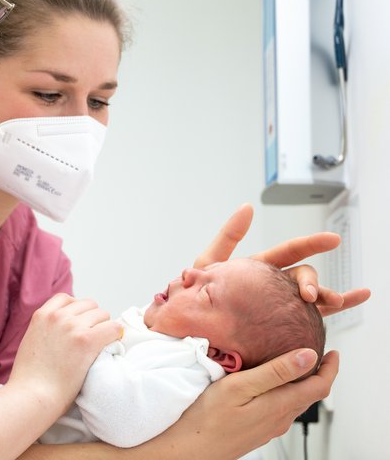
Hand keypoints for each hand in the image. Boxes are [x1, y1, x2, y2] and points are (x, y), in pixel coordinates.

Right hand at [8, 294, 121, 415]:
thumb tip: (61, 332)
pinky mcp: (87, 340)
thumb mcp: (31, 342)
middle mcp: (58, 316)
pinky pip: (113, 328)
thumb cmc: (31, 378)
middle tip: (94, 338)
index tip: (81, 324)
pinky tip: (112, 346)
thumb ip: (46, 330)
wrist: (33, 395)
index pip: (67, 299)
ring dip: (104, 328)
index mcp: (42, 315)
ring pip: (102, 314)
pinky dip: (116, 335)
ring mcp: (72, 326)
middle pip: (88, 305)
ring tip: (101, 345)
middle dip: (93, 319)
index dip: (77, 311)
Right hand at [149, 348, 337, 458]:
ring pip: (294, 403)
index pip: (320, 387)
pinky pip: (280, 409)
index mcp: (280, 405)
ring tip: (294, 364)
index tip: (333, 353)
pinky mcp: (257, 430)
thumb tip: (309, 356)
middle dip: (317, 374)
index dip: (330, 368)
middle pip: (309, 395)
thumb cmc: (208, 418)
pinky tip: (270, 386)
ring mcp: (269, 427)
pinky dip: (285, 393)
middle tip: (315, 354)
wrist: (191, 449)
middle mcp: (279, 419)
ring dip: (301, 384)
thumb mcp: (241, 386)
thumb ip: (276, 372)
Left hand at [194, 203, 370, 316]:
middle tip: (309, 294)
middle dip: (312, 281)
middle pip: (301, 277)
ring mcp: (276, 305)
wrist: (186, 325)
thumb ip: (228, 236)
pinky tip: (347, 308)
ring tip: (336, 301)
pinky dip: (329, 314)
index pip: (289, 252)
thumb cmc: (194, 294)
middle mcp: (271, 285)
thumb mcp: (209, 261)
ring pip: (310, 299)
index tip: (332, 240)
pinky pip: (307, 321)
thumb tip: (247, 207)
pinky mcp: (277, 326)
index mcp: (258, 268)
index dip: (310, 244)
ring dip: (328, 297)